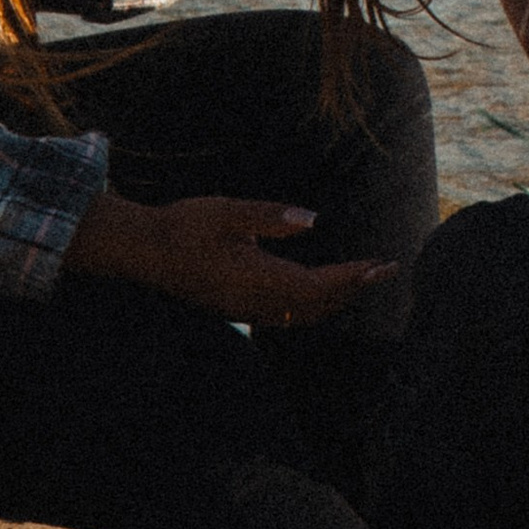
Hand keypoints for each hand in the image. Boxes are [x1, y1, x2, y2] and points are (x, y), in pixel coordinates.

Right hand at [63, 191, 395, 326]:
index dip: (351, 278)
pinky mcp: (238, 308)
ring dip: (335, 300)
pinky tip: (320, 294)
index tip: (380, 266)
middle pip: (316, 306)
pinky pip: (286, 317)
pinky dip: (313, 307)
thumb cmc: (184, 225)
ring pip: (303, 316)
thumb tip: (313, 221)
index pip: (316, 285)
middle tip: (384, 270)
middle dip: (352, 289)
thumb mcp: (228, 211)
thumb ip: (270, 217)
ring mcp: (245, 309)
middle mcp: (254, 301)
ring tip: (361, 281)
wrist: (144, 251)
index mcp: (255, 278)